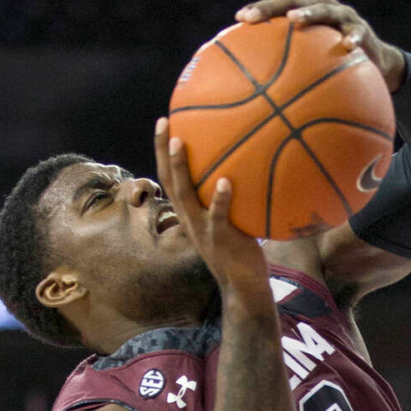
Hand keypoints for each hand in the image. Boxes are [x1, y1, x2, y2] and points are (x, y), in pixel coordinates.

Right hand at [154, 119, 274, 313]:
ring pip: (185, 195)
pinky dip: (220, 199)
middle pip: (169, 180)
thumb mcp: (230, 222)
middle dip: (162, 151)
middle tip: (164, 123)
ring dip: (180, 168)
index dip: (162, 152)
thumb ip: (231, 199)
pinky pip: (218, 217)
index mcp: (190, 214)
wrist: (244, 287)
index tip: (164, 123)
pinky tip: (225, 181)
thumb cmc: (241, 251)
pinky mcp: (221, 240)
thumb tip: (247, 168)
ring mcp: (203, 230)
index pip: (170, 178)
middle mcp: (190, 219)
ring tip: (179, 142)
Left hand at [235, 0, 404, 91]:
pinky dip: (352, 38)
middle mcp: (322, 7)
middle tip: (254, 18)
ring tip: (294, 19)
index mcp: (306, 11)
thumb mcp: (315, 66)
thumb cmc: (338, 66)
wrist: (377, 63)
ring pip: (323, 10)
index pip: (278, 6)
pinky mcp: (364, 30)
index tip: (239, 18)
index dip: (259, 9)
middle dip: (272, 7)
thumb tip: (260, 96)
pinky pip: (357, 34)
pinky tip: (348, 47)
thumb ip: (293, 70)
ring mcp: (343, 16)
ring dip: (308, 13)